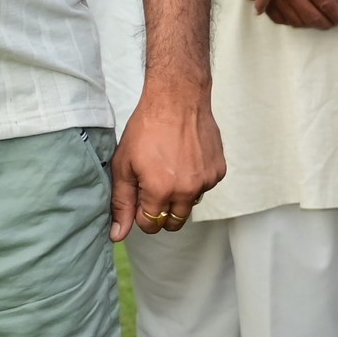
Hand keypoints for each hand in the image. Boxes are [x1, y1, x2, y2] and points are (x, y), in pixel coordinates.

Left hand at [109, 76, 225, 240]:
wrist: (178, 101)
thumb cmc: (146, 130)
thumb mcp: (124, 166)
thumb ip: (121, 203)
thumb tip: (118, 235)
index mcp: (161, 191)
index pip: (151, 225)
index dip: (140, 215)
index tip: (138, 199)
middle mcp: (188, 191)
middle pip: (174, 222)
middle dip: (160, 213)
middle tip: (152, 189)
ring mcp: (206, 181)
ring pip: (190, 205)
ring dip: (179, 196)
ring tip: (169, 169)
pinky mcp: (218, 171)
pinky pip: (204, 188)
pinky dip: (194, 181)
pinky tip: (185, 161)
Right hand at [260, 0, 337, 29]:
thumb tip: (334, 3)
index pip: (325, 3)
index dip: (336, 16)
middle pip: (309, 16)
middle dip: (322, 23)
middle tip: (330, 25)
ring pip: (292, 19)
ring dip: (304, 24)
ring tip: (314, 23)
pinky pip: (274, 15)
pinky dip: (285, 20)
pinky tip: (295, 20)